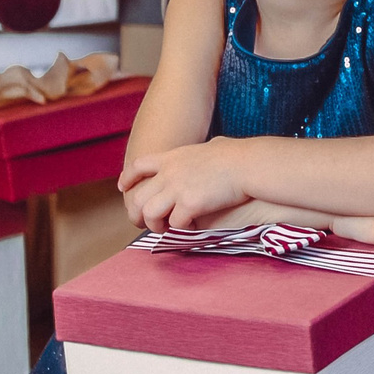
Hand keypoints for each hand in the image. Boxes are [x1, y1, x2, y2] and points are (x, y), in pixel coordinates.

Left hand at [118, 139, 251, 231]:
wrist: (249, 164)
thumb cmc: (238, 154)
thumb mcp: (214, 145)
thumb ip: (205, 149)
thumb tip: (214, 145)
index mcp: (173, 157)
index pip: (138, 165)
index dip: (128, 178)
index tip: (124, 187)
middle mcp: (169, 173)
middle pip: (138, 197)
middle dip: (137, 213)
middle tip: (146, 222)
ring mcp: (178, 188)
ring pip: (150, 214)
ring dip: (156, 225)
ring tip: (166, 228)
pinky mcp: (190, 204)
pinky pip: (176, 223)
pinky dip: (182, 228)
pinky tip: (192, 226)